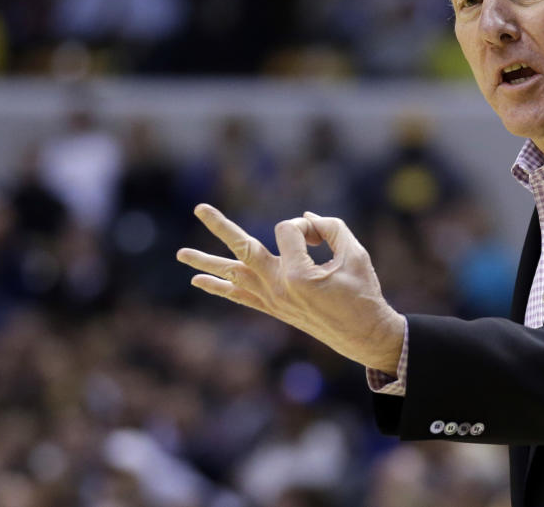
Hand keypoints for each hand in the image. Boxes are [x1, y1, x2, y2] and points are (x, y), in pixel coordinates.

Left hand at [176, 204, 404, 373]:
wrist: (363, 335)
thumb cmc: (363, 293)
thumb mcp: (355, 253)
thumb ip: (331, 227)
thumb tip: (307, 218)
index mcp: (299, 274)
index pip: (289, 231)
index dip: (306, 226)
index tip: (322, 235)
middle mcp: (279, 288)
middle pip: (243, 249)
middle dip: (221, 226)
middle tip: (199, 208)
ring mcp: (273, 301)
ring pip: (233, 276)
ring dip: (206, 263)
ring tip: (180, 254)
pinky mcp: (274, 310)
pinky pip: (240, 298)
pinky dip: (220, 288)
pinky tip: (200, 282)